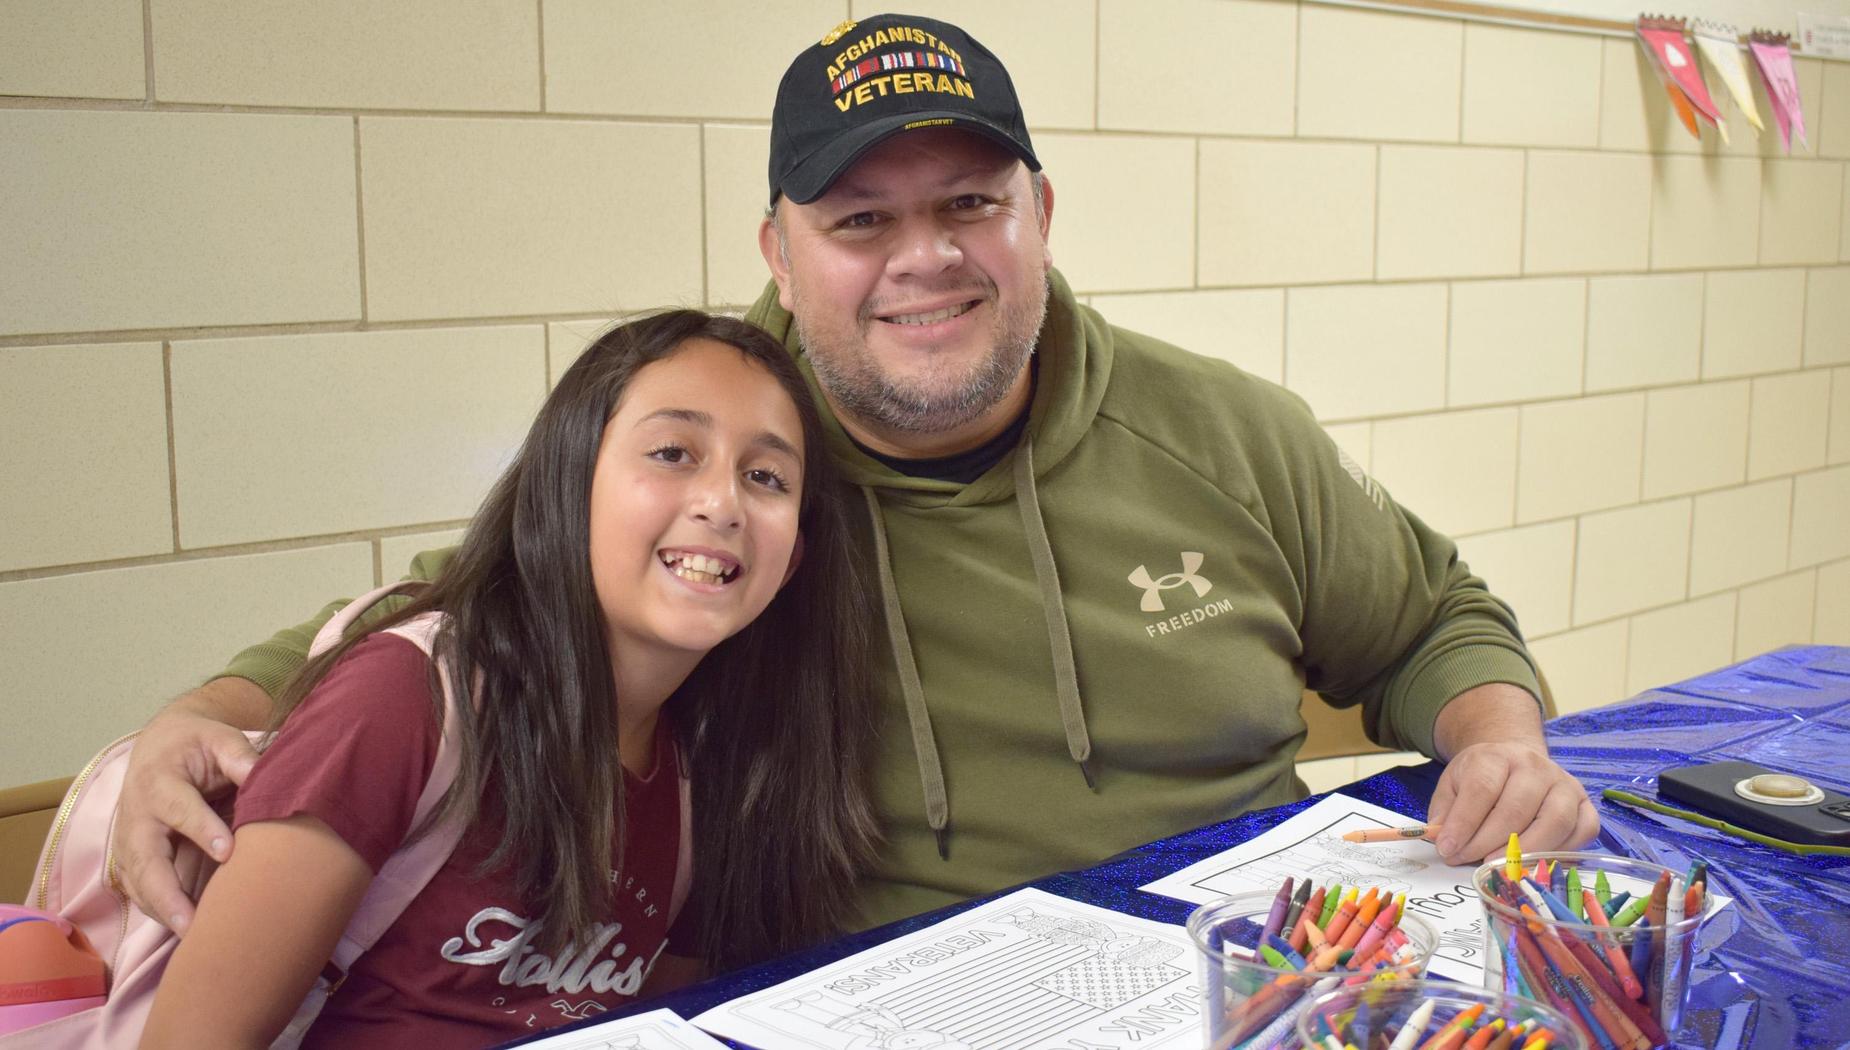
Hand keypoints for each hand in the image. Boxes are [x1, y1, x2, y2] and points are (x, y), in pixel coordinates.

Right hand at [111, 679, 267, 933]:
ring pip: (137, 881)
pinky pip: (138, 889)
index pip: (179, 808)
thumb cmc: (196, 743)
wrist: (160, 745)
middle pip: (144, 858)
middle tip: (191, 924)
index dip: (201, 830)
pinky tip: (183, 931)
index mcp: (159, 780)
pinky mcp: (131, 857)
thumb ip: (239, 755)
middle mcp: (138, 814)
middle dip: (166, 892)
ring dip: (160, 910)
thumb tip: (264, 774)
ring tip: (191, 938)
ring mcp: (129, 839)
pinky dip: (156, 911)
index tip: (227, 852)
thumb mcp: (218, 737)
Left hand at [1426, 741, 1598, 865]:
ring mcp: (1565, 784)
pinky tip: (1536, 861)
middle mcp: (1535, 766)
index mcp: (1497, 756)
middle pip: (1516, 810)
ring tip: (1500, 866)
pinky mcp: (1585, 805)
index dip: (1464, 823)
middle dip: (1488, 843)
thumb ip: (1445, 812)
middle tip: (1468, 862)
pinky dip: (1562, 851)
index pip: (1482, 789)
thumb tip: (1441, 840)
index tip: (1448, 849)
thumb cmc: (1482, 778)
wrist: (1515, 761)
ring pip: (1554, 821)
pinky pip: (1583, 831)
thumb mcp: (1453, 785)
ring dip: (1525, 851)